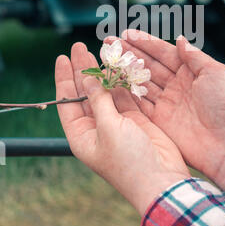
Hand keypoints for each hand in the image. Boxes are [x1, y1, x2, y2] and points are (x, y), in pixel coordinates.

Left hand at [55, 43, 189, 215]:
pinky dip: (122, 81)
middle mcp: (97, 127)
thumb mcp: (108, 128)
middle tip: (80, 47)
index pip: (67, 102)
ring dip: (103, 73)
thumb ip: (99, 100)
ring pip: (106, 91)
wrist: (161, 179)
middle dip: (83, 70)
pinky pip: (125, 95)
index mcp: (82, 135)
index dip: (64, 79)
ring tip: (100, 50)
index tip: (63, 57)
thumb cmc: (128, 160)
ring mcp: (117, 122)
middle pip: (86, 93)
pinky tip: (119, 65)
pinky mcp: (136, 119)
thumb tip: (88, 78)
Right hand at [105, 31, 224, 193]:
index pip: (164, 52)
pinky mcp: (160, 120)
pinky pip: (140, 104)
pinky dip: (126, 93)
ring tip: (107, 58)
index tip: (126, 33)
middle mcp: (176, 85)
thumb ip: (195, 56)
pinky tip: (113, 82)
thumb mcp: (216, 74)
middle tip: (109, 43)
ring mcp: (167, 103)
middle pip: (148, 65)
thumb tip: (180, 39)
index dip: (145, 43)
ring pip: (141, 82)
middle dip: (129, 53)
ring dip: (124, 70)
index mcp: (191, 72)